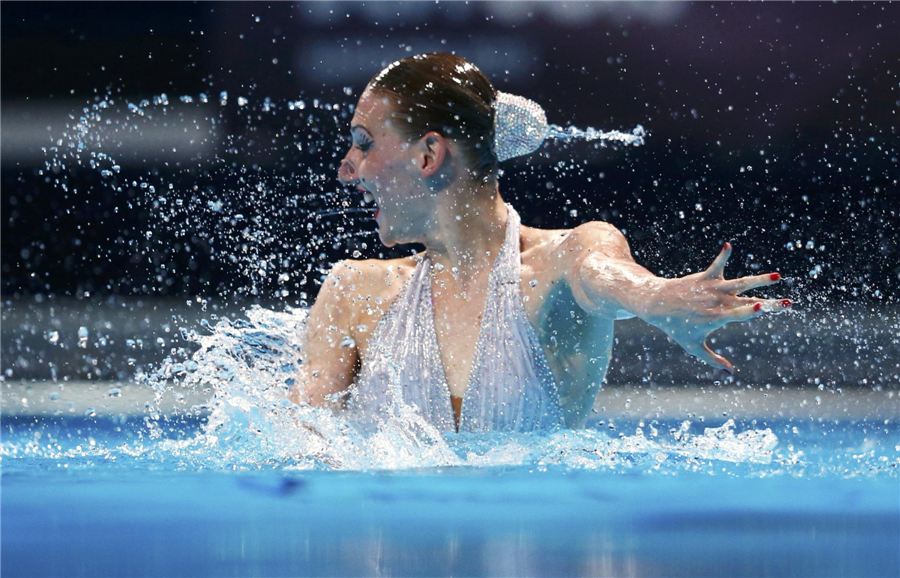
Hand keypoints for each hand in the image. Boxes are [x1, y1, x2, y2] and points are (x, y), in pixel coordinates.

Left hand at [648, 242, 790, 375]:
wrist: (657, 305)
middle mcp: (718, 302)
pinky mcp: (705, 277)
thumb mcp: (693, 346)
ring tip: (777, 277)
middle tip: (787, 302)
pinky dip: (723, 255)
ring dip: (759, 279)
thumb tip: (731, 373)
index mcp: (717, 318)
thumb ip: (712, 360)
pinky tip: (728, 244)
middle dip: (769, 302)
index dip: (751, 310)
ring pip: (740, 282)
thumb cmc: (676, 328)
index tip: (762, 306)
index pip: (739, 315)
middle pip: (748, 301)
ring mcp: (712, 288)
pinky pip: (717, 264)